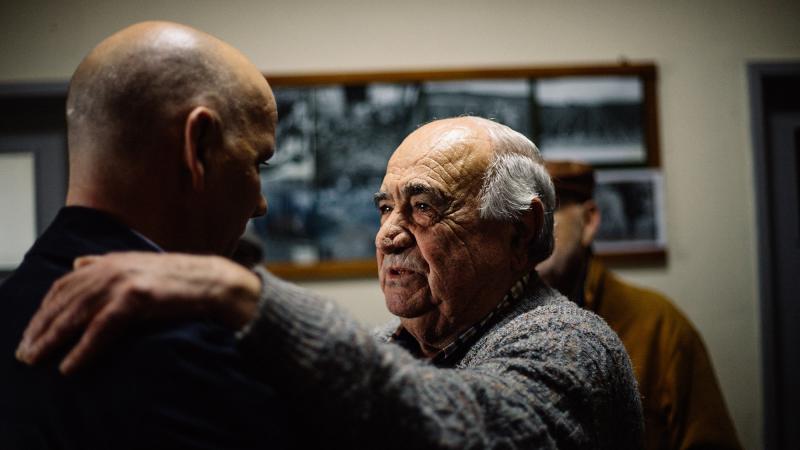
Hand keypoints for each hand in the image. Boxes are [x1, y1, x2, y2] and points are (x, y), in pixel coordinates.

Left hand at [15, 252, 261, 373]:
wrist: (213, 281)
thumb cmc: (179, 279)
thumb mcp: (139, 265)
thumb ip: (106, 264)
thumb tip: (77, 265)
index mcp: (110, 260)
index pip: (64, 284)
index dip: (45, 308)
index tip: (32, 330)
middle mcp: (112, 267)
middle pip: (64, 300)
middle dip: (41, 327)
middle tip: (26, 352)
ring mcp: (124, 281)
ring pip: (76, 314)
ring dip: (52, 339)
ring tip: (38, 359)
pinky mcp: (136, 298)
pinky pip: (100, 328)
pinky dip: (82, 349)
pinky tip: (70, 365)